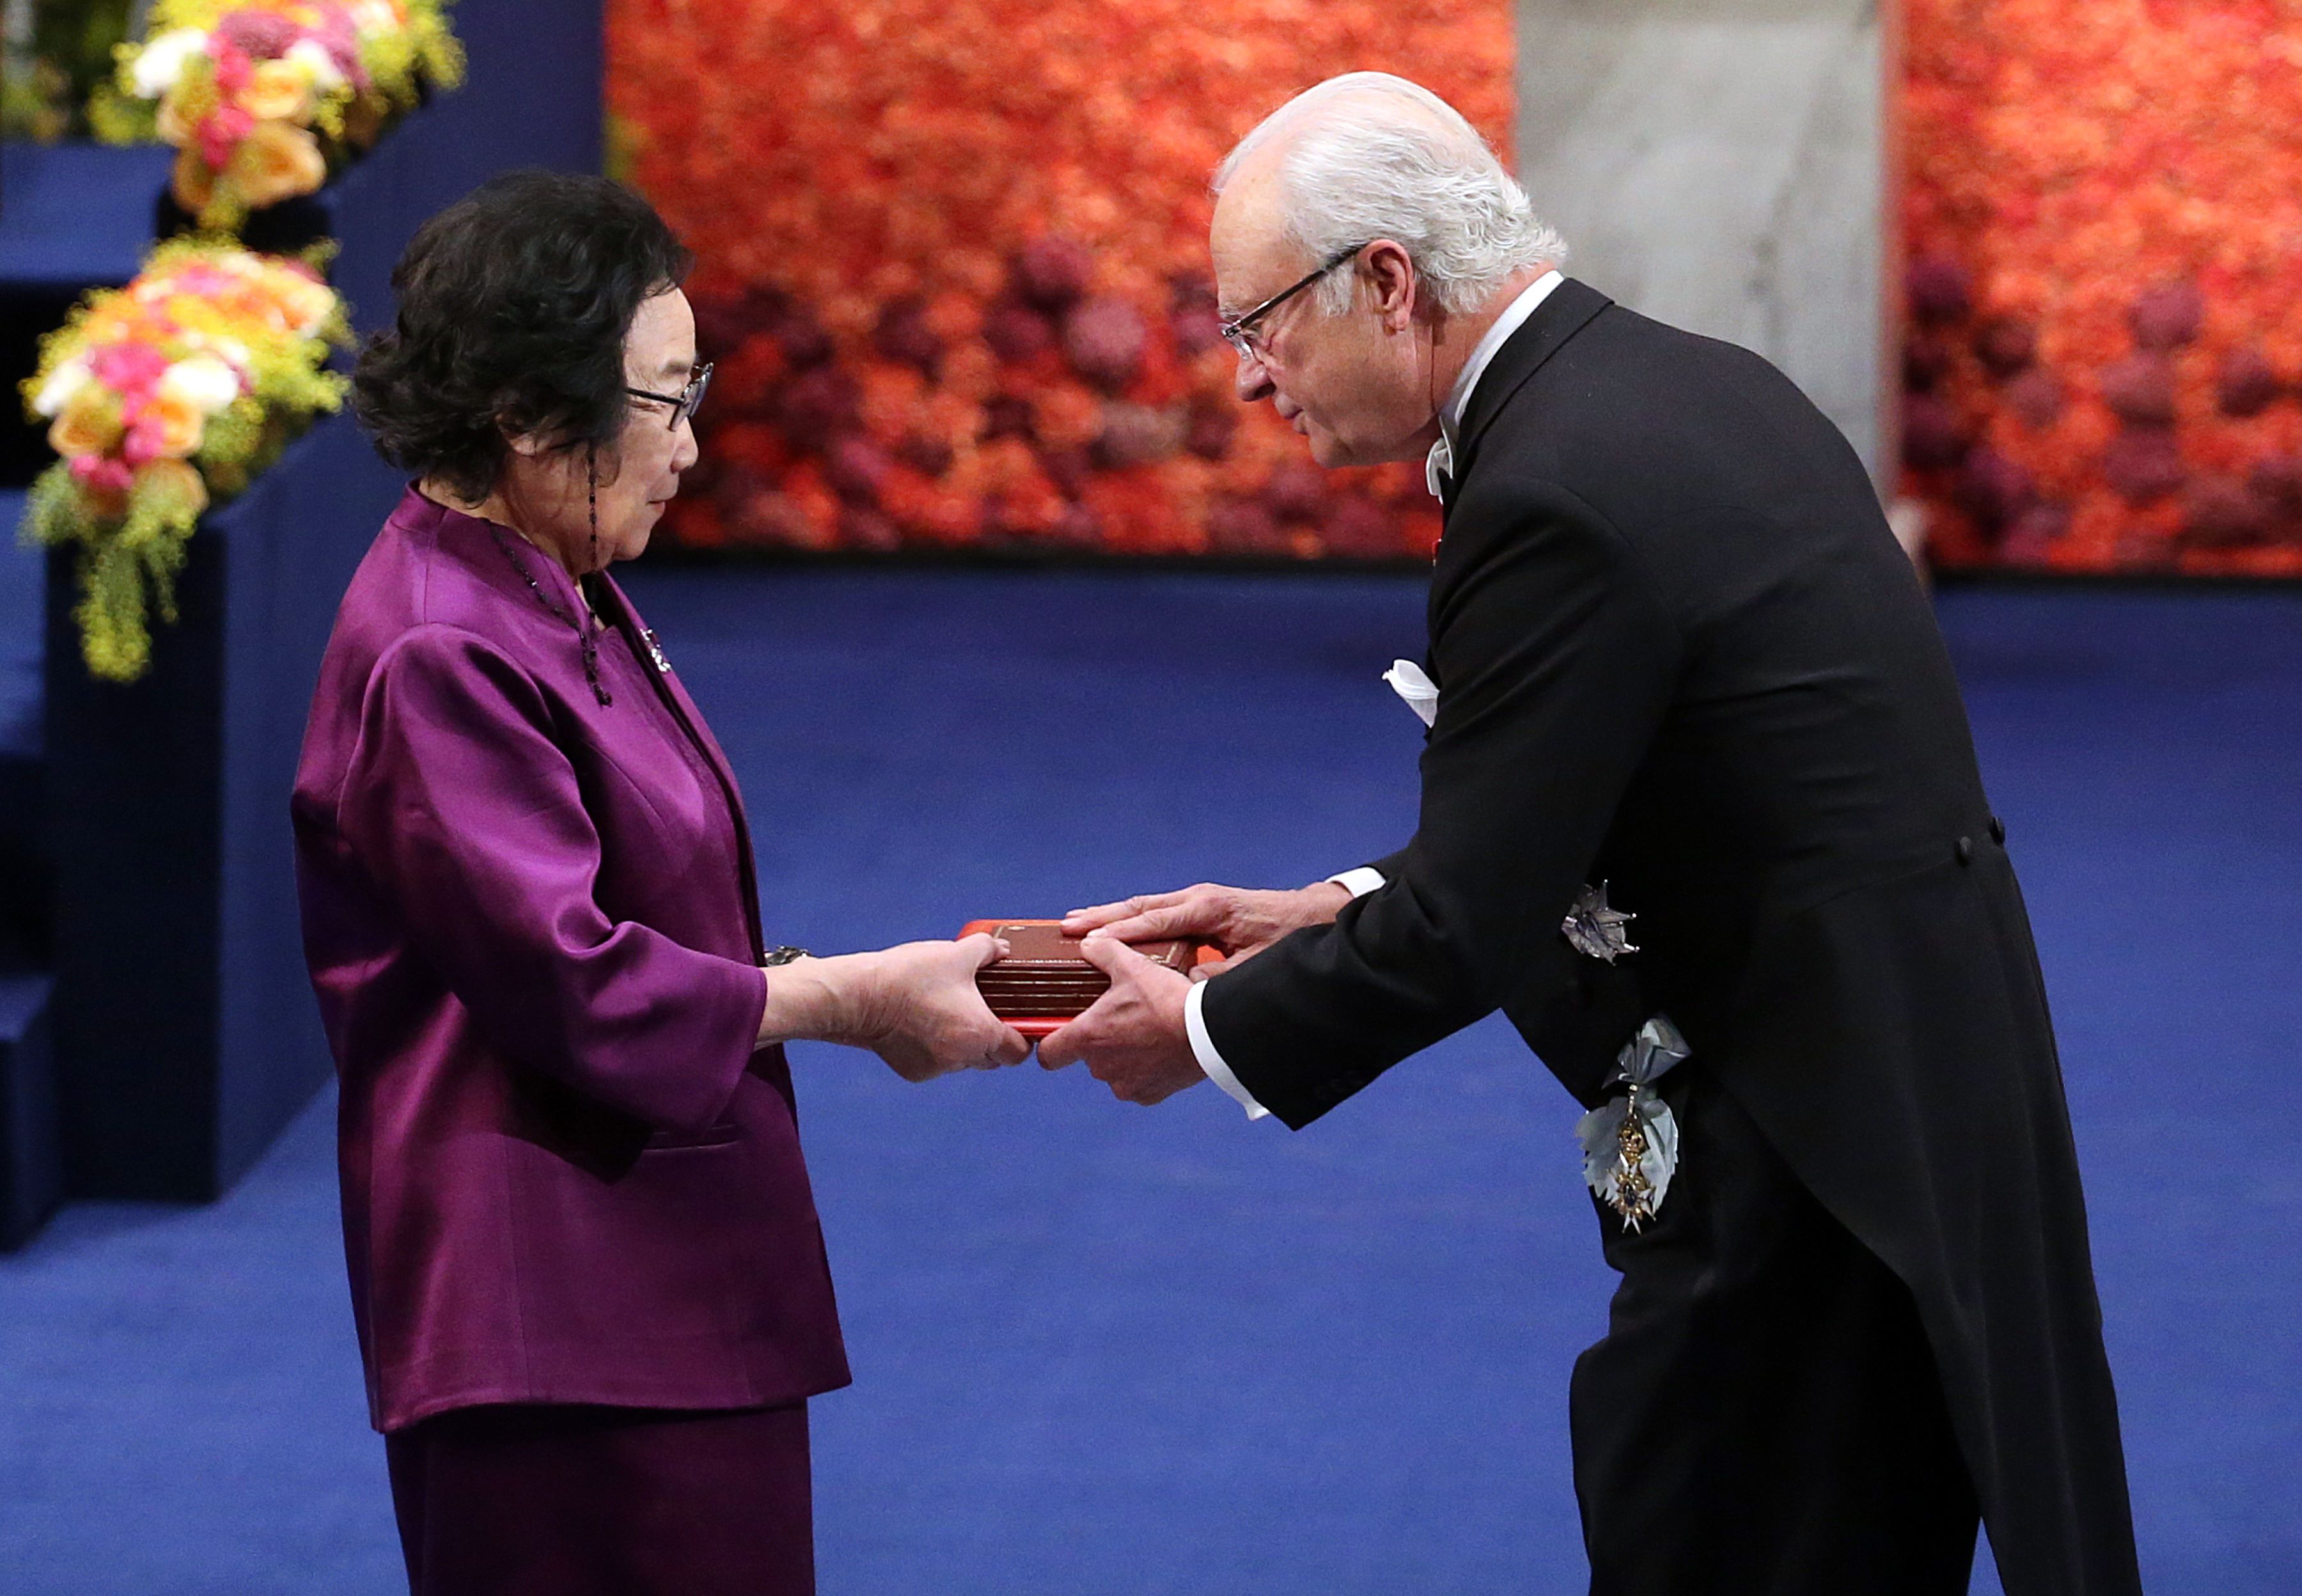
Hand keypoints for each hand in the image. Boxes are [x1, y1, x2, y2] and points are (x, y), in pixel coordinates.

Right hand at [764, 934, 1030, 1080]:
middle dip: (992, 1040)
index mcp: (981, 1034)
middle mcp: (962, 1058)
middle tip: (981, 1011)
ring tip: (947, 1011)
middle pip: (993, 1059)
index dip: (1021, 1036)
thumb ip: (987, 950)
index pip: (1019, 1052)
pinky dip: (935, 1047)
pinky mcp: (914, 1072)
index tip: (1013, 1019)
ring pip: (964, 1061)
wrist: (859, 996)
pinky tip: (921, 1022)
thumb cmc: (910, 975)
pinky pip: (936, 1063)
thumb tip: (1002, 950)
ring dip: (963, 1043)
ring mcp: (936, 1069)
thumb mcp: (955, 953)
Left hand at [1036, 935, 1203, 1103]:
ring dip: (1123, 1056)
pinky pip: (1139, 1084)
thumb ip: (1102, 951)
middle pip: (1087, 1057)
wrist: (1208, 1031)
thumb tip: (1088, 943)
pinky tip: (1160, 1050)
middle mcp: (1102, 1068)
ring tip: (1145, 1031)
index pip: (1048, 1055)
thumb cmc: (1167, 999)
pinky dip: (1146, 1070)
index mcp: (1088, 1038)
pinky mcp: (1150, 1095)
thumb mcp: (1131, 965)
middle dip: (1100, 1040)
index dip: (1050, 1042)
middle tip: (1121, 1017)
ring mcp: (1127, 1085)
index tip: (1058, 1032)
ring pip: (1114, 1071)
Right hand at [1061, 880, 1350, 974]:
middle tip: (1065, 926)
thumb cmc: (1287, 942)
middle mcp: (1197, 899)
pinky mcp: (1201, 908)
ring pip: (1144, 908)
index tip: (1087, 942)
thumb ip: (1217, 978)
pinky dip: (1130, 920)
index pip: (1155, 922)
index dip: (1119, 933)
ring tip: (1075, 923)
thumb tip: (1182, 988)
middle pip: (1140, 908)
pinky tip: (1111, 928)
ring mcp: (1197, 901)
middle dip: (1102, 917)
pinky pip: (1157, 914)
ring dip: (1110, 916)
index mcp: (1208, 909)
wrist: (1314, 916)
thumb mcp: (1254, 966)